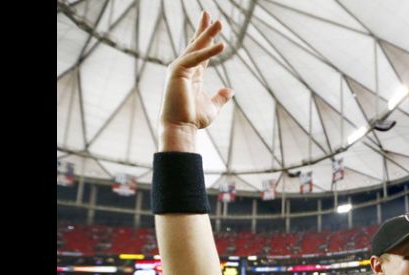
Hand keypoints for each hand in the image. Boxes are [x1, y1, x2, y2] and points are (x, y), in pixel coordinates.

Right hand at [159, 11, 233, 149]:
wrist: (181, 127)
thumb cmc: (193, 119)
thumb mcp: (212, 107)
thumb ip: (220, 97)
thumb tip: (230, 89)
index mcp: (192, 74)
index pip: (201, 52)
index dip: (207, 39)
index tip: (212, 25)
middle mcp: (184, 68)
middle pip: (196, 44)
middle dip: (204, 29)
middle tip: (209, 13)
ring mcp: (180, 68)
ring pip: (196, 47)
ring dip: (208, 33)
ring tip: (219, 21)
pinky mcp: (178, 71)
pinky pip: (196, 58)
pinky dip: (209, 51)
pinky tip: (222, 45)